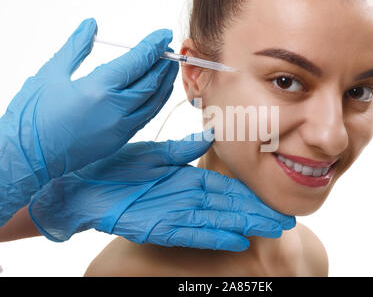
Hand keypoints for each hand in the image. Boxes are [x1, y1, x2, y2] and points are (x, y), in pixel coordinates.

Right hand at [0, 18, 176, 224]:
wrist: (26, 157)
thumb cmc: (33, 115)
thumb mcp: (51, 73)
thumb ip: (76, 47)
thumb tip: (91, 25)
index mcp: (98, 89)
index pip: (136, 62)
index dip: (153, 46)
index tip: (164, 34)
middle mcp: (115, 110)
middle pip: (151, 82)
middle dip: (163, 64)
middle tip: (169, 49)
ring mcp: (119, 128)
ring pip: (153, 102)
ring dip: (164, 84)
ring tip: (169, 68)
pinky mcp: (118, 141)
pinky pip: (145, 118)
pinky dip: (155, 102)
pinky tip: (155, 93)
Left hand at [29, 130, 295, 250]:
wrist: (86, 182)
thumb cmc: (120, 166)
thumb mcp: (156, 153)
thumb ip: (185, 148)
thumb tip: (210, 134)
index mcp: (186, 179)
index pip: (225, 189)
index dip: (249, 195)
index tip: (270, 200)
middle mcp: (186, 198)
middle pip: (228, 207)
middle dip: (256, 214)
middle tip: (284, 220)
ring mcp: (175, 214)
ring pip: (218, 221)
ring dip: (244, 226)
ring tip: (271, 230)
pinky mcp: (161, 228)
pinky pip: (193, 234)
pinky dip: (215, 237)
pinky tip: (237, 240)